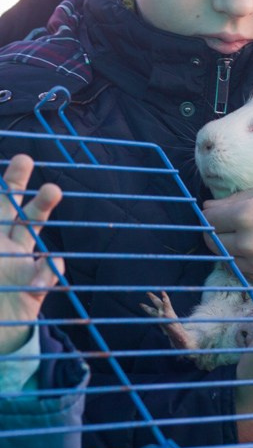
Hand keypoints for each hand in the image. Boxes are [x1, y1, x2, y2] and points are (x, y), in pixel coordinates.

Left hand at [0, 155, 63, 354]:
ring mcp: (22, 264)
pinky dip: (45, 272)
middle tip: (24, 159)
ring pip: (34, 228)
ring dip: (41, 207)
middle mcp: (5, 246)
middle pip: (11, 206)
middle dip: (17, 181)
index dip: (2, 188)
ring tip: (52, 190)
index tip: (9, 166)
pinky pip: (47, 273)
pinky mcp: (37, 288)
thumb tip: (29, 257)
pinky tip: (39, 278)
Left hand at [203, 180, 252, 283]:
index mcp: (246, 215)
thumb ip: (238, 198)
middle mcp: (247, 242)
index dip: (210, 213)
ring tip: (248, 235)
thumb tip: (208, 206)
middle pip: (212, 241)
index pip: (207, 218)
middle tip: (231, 223)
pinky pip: (245, 273)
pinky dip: (245, 263)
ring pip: (226, 260)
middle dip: (216, 231)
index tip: (219, 210)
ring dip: (230, 248)